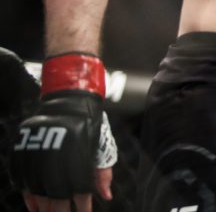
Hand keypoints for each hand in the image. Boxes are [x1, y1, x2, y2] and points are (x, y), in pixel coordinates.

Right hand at [11, 53, 116, 208]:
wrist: (69, 100)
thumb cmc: (89, 125)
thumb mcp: (100, 146)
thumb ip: (102, 172)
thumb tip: (107, 197)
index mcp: (79, 155)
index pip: (79, 190)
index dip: (80, 206)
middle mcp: (57, 156)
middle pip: (56, 195)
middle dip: (60, 211)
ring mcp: (37, 154)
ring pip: (37, 191)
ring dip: (43, 207)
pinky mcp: (23, 151)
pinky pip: (21, 180)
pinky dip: (27, 195)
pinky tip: (34, 205)